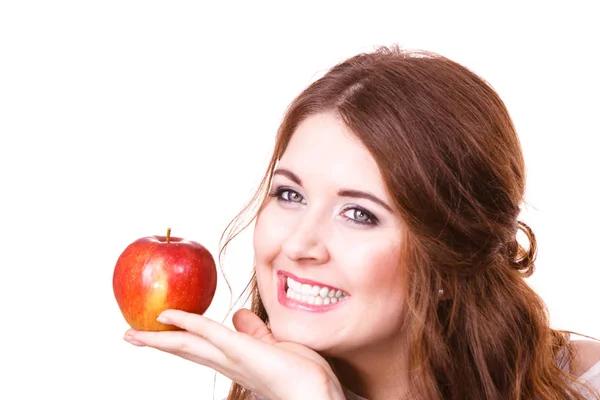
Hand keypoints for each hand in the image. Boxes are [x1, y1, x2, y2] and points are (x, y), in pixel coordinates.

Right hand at [123, 308, 344, 399]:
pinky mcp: (242, 351)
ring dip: (159, 339)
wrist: (319, 396)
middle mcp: (228, 362)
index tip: (157, 331)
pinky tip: (168, 316)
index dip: (177, 340)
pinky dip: (188, 323)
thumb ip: (257, 332)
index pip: (201, 347)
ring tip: (133, 334)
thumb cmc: (305, 376)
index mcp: (236, 360)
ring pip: (189, 345)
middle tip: (129, 336)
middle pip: (186, 350)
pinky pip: (210, 333)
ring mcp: (233, 358)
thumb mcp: (276, 346)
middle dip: (156, 343)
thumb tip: (239, 315)